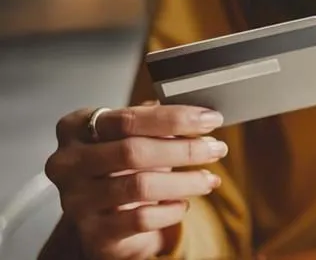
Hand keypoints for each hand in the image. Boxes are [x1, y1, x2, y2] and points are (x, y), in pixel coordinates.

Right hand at [45, 104, 228, 258]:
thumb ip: (157, 123)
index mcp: (76, 128)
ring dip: (185, 181)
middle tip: (217, 149)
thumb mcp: (133, 138)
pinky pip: (142, 219)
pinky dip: (171, 210)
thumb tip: (200, 115)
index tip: (210, 119)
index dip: (175, 118)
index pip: (128, 118)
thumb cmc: (120, 169)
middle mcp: (68, 163)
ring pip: (140, 186)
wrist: (101, 219)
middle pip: (133, 151)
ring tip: (209, 178)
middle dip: (185, 149)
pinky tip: (183, 204)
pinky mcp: (94, 232)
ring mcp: (77, 199)